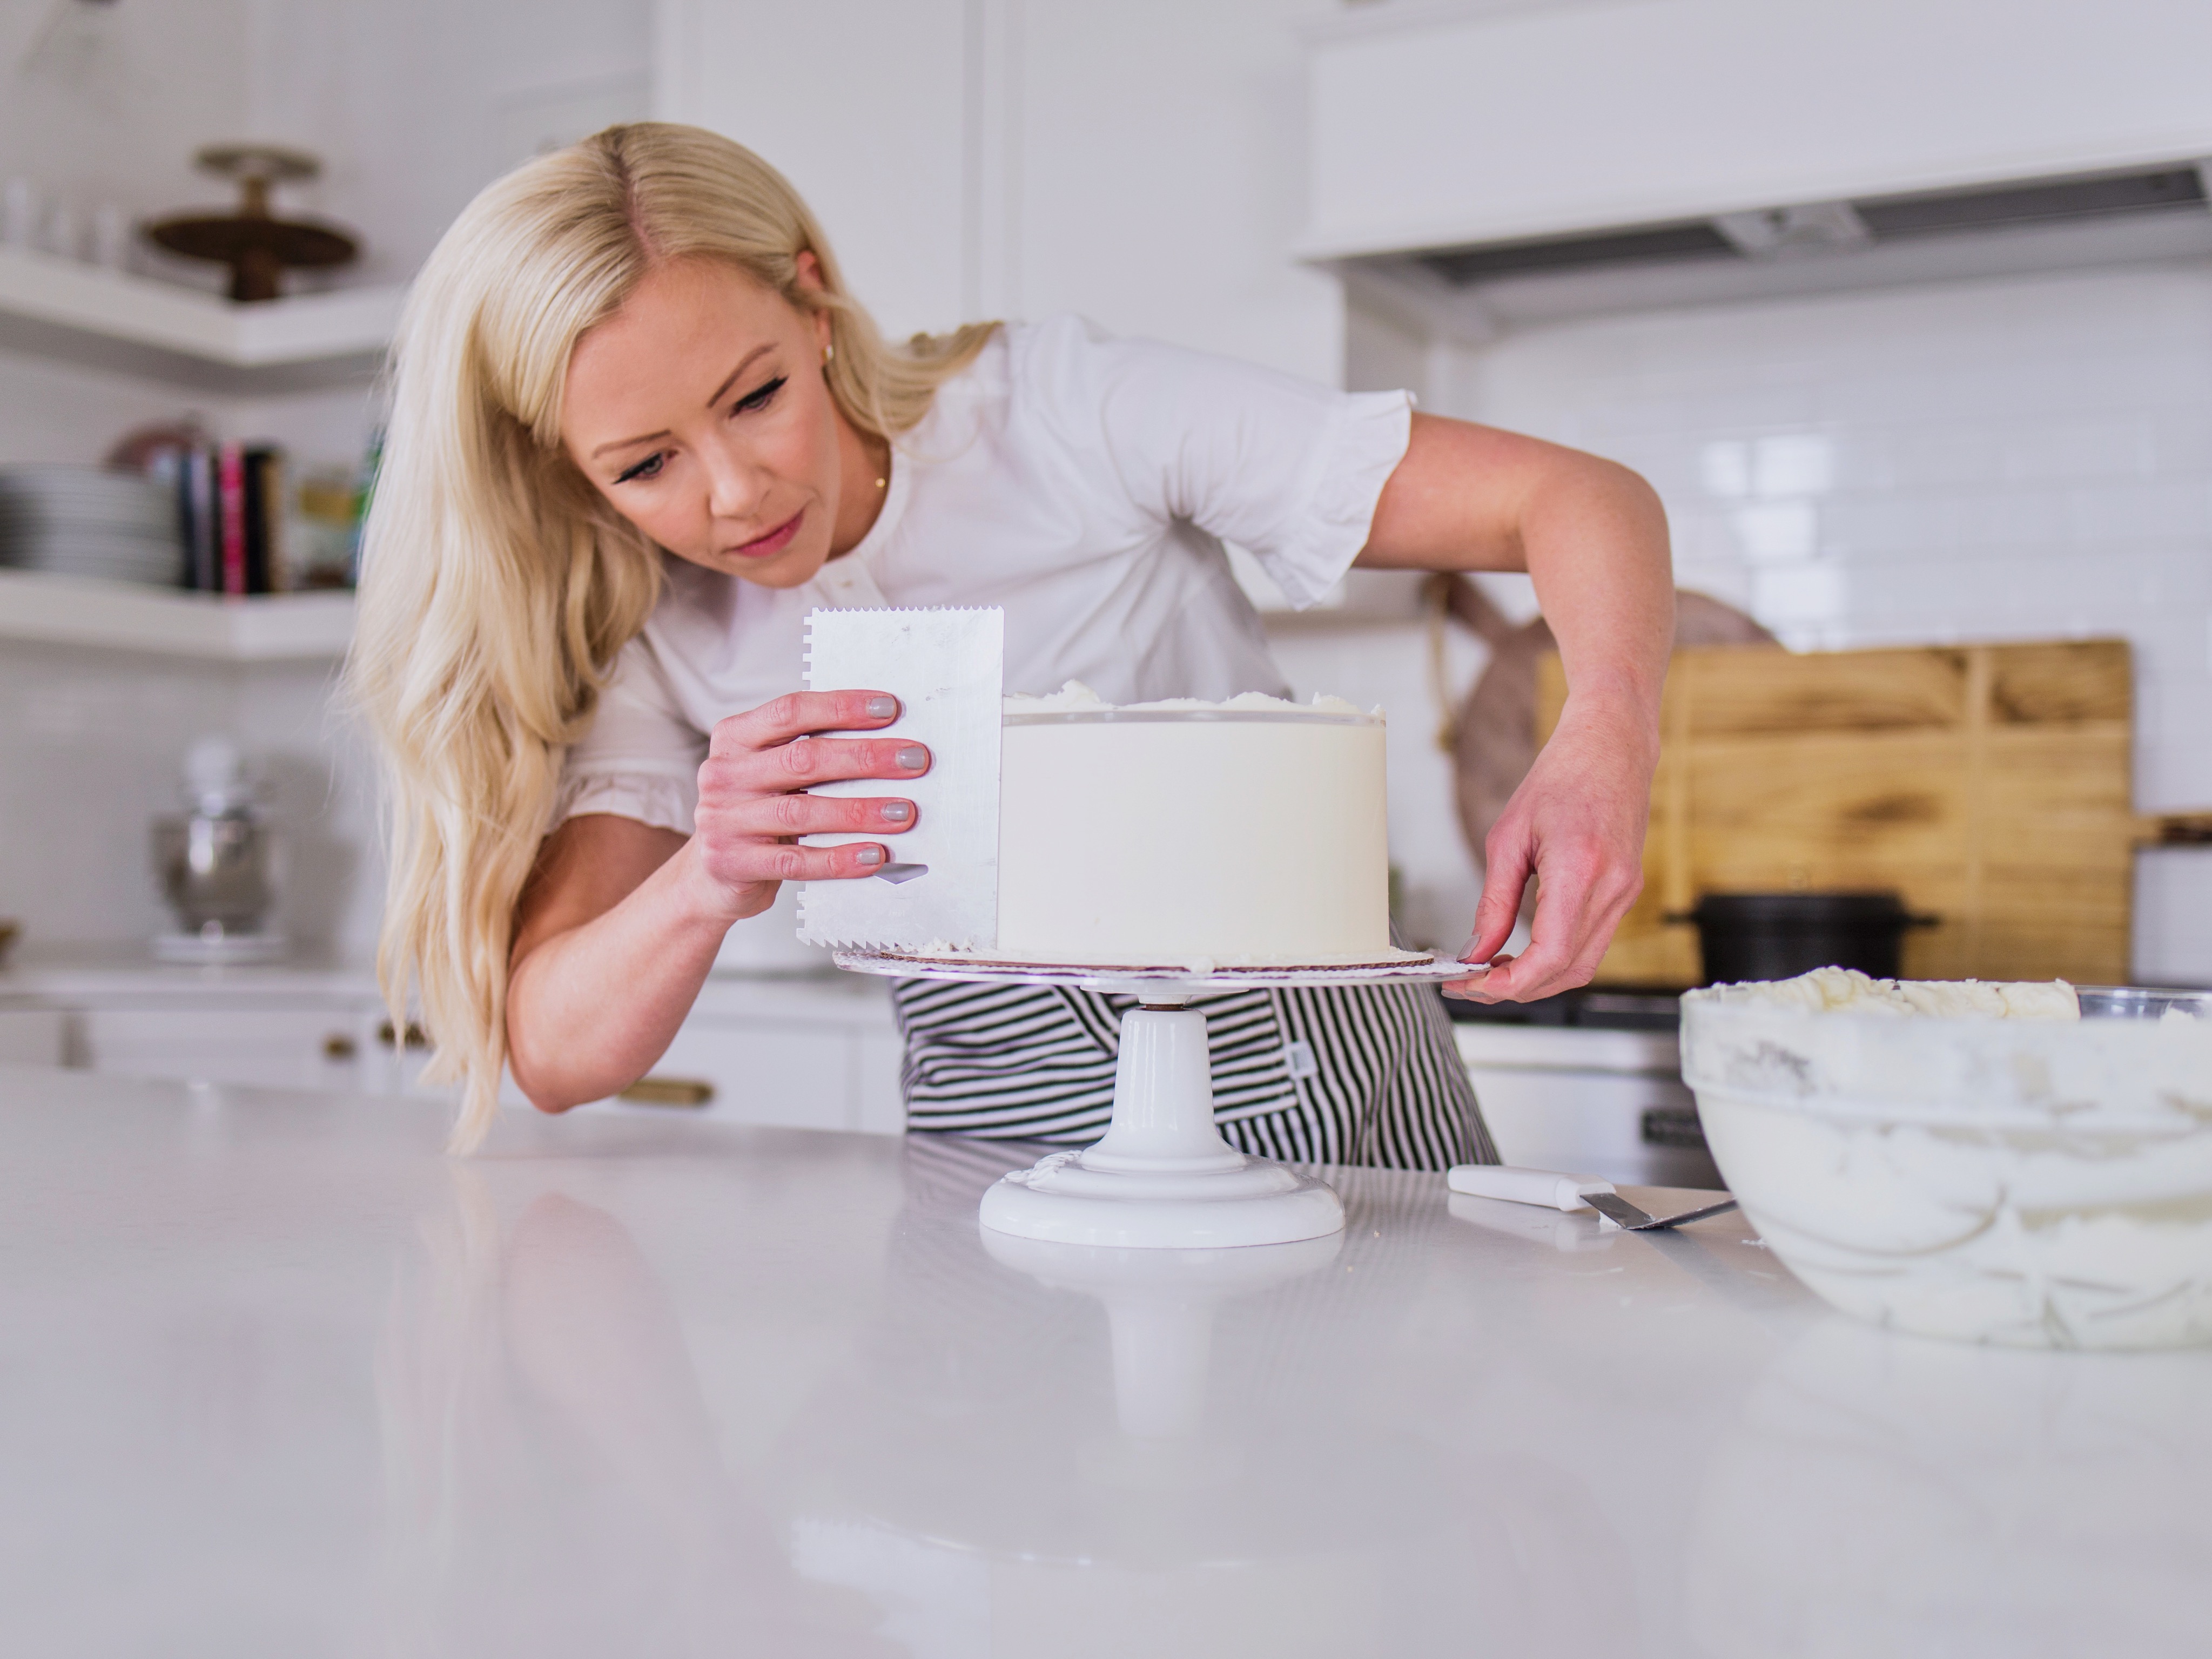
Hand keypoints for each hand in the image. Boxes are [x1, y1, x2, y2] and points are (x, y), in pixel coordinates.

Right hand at [685, 690, 927, 921]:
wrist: (712, 874)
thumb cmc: (757, 811)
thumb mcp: (770, 771)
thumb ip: (809, 749)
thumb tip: (887, 738)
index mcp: (734, 738)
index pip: (791, 711)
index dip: (842, 707)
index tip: (890, 709)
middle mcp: (723, 774)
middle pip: (803, 759)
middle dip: (865, 758)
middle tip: (913, 761)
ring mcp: (723, 820)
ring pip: (802, 812)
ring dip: (861, 811)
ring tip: (904, 811)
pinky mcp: (733, 863)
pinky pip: (796, 861)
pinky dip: (839, 859)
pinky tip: (873, 855)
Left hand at [1444, 701, 1654, 1002]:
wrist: (1611, 747)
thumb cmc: (1559, 778)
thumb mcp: (1508, 837)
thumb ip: (1494, 902)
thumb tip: (1476, 952)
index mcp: (1580, 869)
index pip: (1551, 955)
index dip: (1510, 983)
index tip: (1474, 985)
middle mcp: (1612, 888)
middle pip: (1567, 971)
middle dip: (1517, 988)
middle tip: (1472, 984)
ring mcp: (1626, 893)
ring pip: (1582, 965)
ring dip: (1537, 979)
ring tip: (1493, 970)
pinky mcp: (1627, 893)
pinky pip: (1592, 943)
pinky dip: (1556, 959)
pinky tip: (1524, 951)